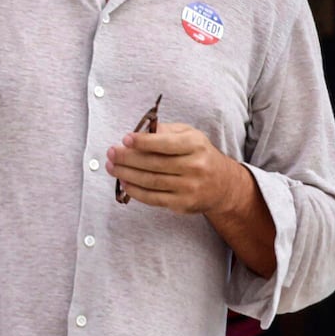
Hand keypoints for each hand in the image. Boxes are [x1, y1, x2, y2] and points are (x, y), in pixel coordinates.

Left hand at [106, 121, 252, 217]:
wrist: (223, 184)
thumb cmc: (200, 155)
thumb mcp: (190, 135)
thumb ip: (166, 131)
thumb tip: (140, 132)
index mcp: (196, 145)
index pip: (166, 143)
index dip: (143, 142)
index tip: (125, 139)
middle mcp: (195, 166)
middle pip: (154, 163)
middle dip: (127, 158)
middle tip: (111, 153)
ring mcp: (189, 187)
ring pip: (150, 181)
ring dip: (127, 174)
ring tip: (112, 167)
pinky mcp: (182, 204)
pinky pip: (153, 198)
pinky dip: (135, 191)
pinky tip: (125, 182)